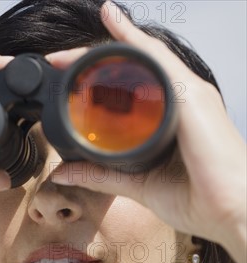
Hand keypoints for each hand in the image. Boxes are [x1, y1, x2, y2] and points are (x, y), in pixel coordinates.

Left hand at [48, 1, 246, 262]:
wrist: (231, 213)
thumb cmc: (199, 198)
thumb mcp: (136, 183)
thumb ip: (100, 175)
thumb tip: (62, 172)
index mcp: (168, 117)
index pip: (130, 85)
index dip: (98, 75)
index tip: (65, 71)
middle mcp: (179, 98)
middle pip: (131, 66)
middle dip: (91, 60)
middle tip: (58, 61)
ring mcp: (187, 93)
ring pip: (139, 57)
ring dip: (102, 49)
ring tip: (68, 53)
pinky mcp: (191, 95)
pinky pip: (156, 58)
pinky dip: (132, 40)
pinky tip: (112, 23)